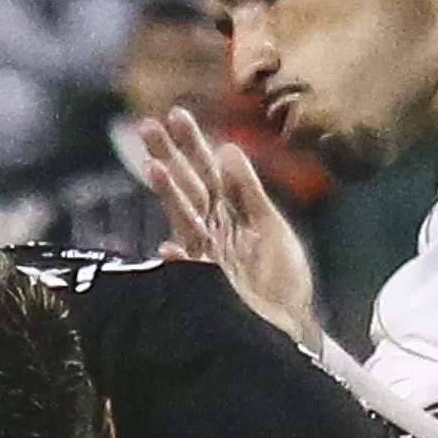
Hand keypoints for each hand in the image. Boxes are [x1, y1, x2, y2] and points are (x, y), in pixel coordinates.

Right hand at [140, 108, 322, 346]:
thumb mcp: (269, 224)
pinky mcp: (211, 286)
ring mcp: (209, 257)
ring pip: (185, 220)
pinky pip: (193, 272)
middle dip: (169, 158)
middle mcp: (212, 230)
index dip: (191, 144)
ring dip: (169, 196)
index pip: (205, 171)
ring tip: (154, 169)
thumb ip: (249, 190)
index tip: (175, 114)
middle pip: (187, 187)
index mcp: (227, 212)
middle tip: (146, 126)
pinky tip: (169, 248)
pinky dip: (181, 261)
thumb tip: (227, 147)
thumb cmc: (279, 275)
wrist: (290, 322)